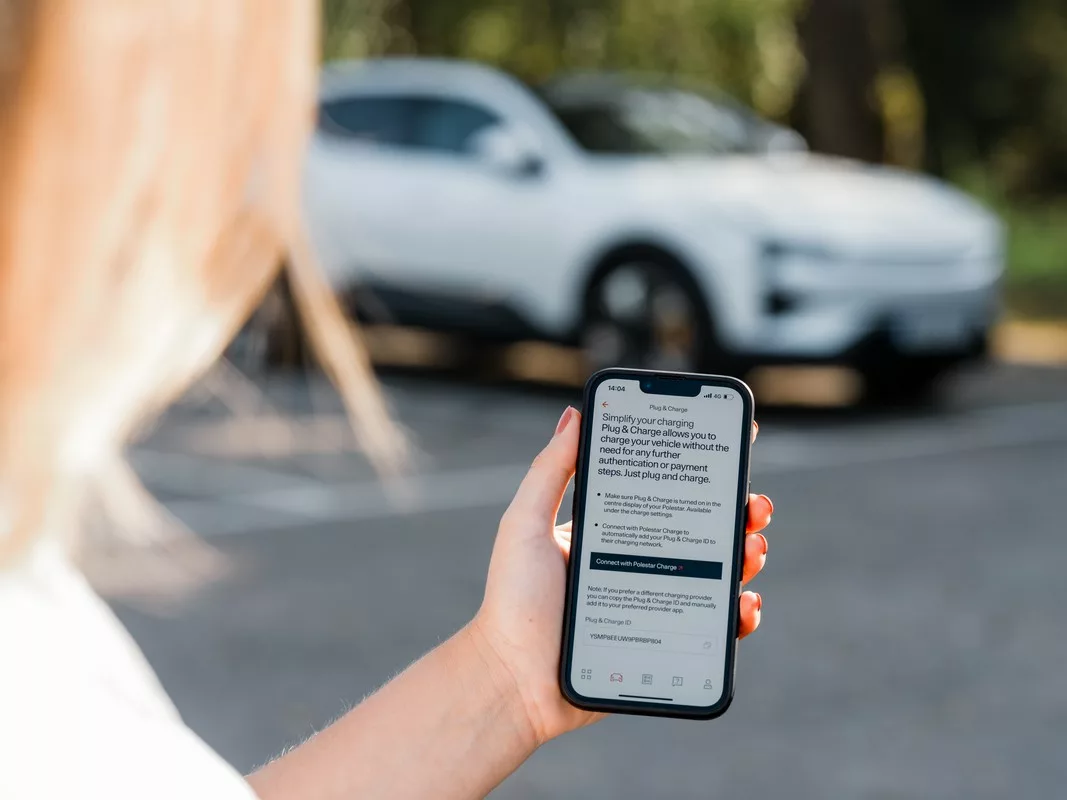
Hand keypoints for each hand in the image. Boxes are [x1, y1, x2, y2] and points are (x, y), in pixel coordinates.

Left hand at [469, 407, 773, 744]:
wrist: (514, 679)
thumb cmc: (512, 599)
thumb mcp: (525, 523)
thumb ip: (549, 471)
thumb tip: (575, 414)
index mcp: (612, 531)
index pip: (664, 492)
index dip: (699, 471)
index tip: (729, 445)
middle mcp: (639, 562)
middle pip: (702, 530)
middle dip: (738, 512)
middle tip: (753, 505)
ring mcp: (655, 602)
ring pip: (716, 574)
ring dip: (745, 555)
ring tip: (752, 548)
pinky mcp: (665, 642)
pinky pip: (714, 627)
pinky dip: (738, 614)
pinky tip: (745, 604)